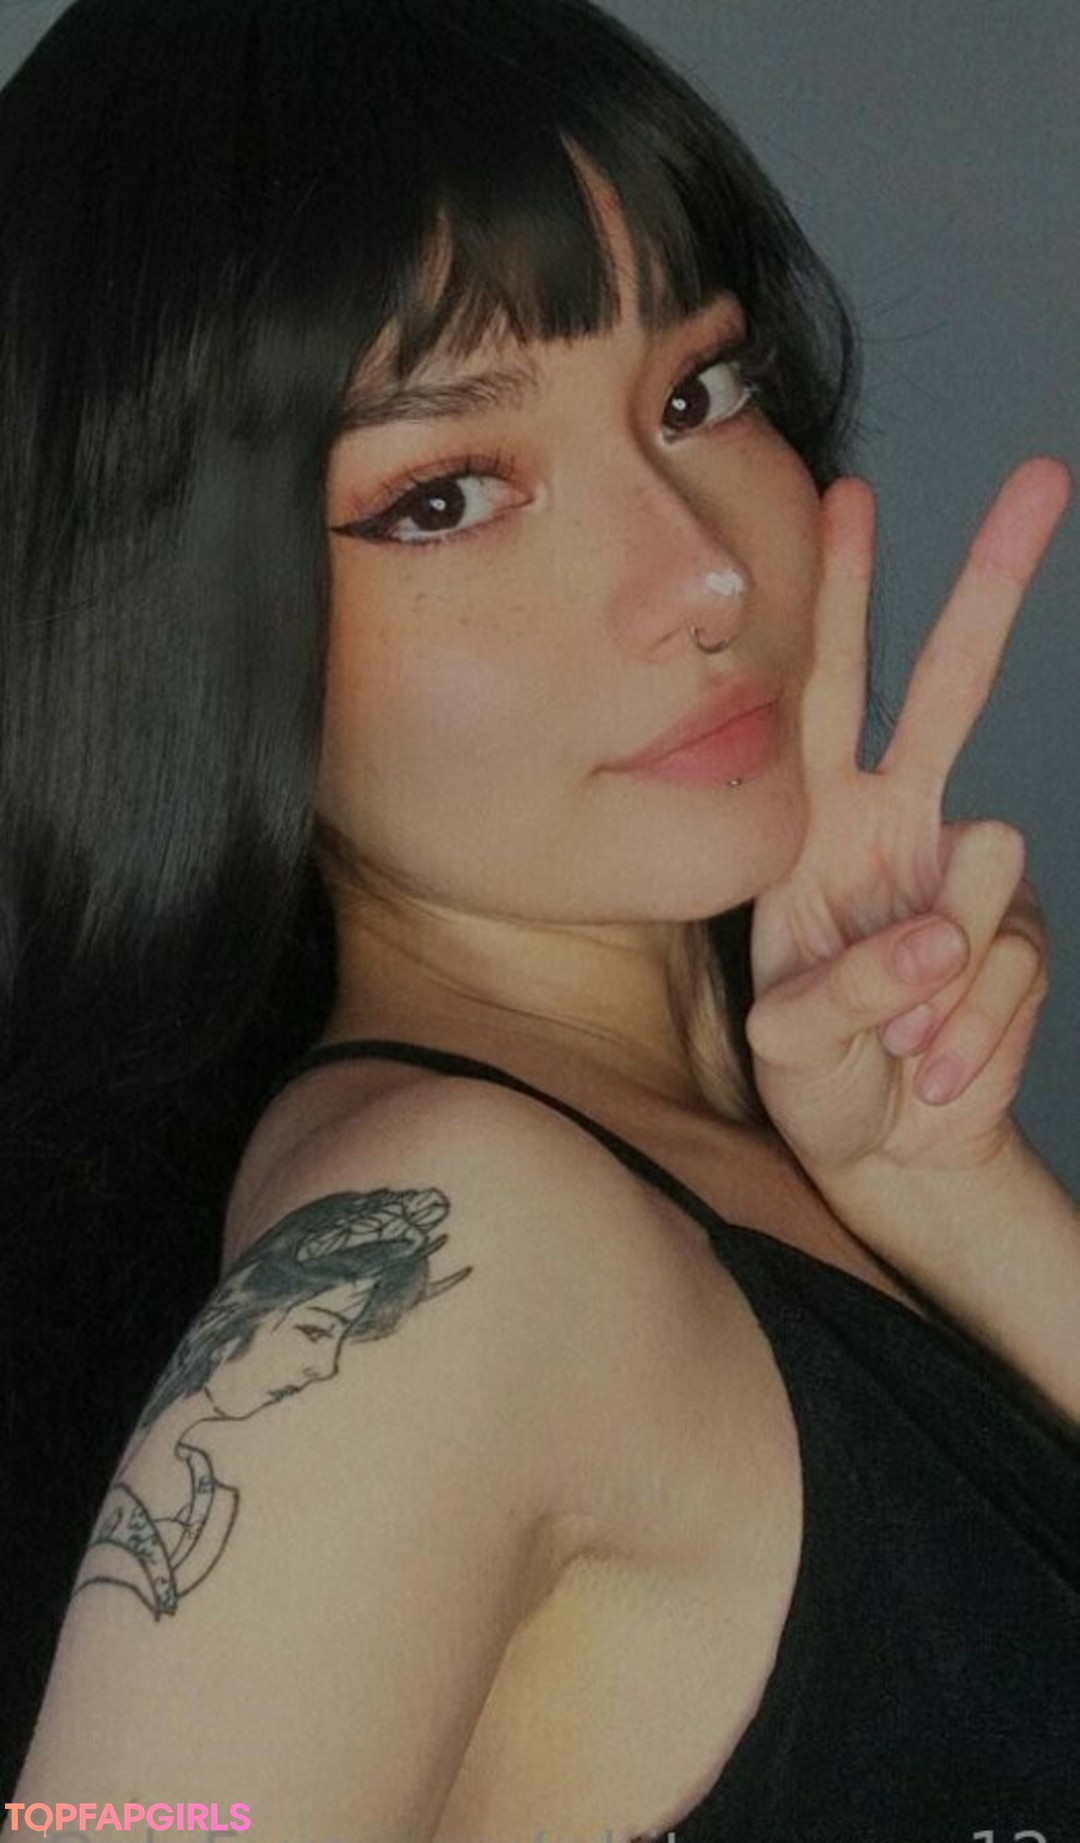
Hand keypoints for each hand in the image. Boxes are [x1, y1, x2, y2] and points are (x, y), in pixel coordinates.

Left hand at [747, 457, 1071, 1177]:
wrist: (893, 1152)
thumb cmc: (818, 1083)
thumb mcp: (794, 1048)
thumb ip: (853, 993)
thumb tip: (942, 937)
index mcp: (819, 826)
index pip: (824, 696)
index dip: (837, 600)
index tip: (847, 499)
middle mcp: (897, 828)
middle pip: (950, 686)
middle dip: (991, 583)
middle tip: (1040, 479)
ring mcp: (966, 878)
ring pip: (989, 864)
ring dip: (934, 983)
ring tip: (894, 1044)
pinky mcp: (1020, 934)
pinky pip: (1015, 960)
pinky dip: (970, 1033)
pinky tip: (935, 1066)